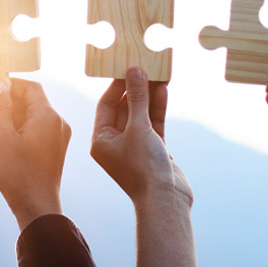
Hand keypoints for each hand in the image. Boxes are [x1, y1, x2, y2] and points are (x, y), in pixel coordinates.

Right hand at [0, 78, 70, 230]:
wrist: (37, 207)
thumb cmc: (18, 172)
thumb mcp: (2, 135)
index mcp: (48, 116)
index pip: (30, 87)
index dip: (8, 85)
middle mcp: (57, 124)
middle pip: (30, 102)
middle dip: (5, 106)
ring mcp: (57, 139)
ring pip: (30, 119)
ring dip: (8, 122)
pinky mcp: (53, 152)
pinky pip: (34, 133)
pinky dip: (17, 134)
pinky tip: (0, 148)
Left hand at [91, 67, 191, 207]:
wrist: (166, 201)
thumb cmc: (144, 168)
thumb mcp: (139, 128)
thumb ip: (138, 99)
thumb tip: (134, 71)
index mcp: (101, 140)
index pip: (106, 105)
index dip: (117, 84)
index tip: (127, 66)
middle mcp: (115, 142)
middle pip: (125, 107)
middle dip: (135, 87)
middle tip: (144, 65)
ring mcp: (135, 145)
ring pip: (141, 113)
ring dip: (149, 95)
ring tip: (158, 73)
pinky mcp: (153, 149)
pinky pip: (154, 123)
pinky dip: (158, 107)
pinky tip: (163, 89)